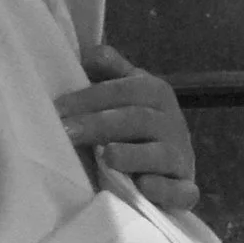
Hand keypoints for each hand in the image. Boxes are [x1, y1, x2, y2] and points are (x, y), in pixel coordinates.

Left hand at [57, 47, 199, 211]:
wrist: (173, 167)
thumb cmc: (139, 126)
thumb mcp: (127, 93)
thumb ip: (111, 72)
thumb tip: (89, 52)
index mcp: (157, 94)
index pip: (126, 90)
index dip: (92, 97)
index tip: (58, 108)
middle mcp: (172, 123)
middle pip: (137, 119)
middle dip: (100, 124)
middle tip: (66, 132)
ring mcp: (180, 158)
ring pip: (160, 154)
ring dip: (133, 155)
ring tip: (107, 156)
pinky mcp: (185, 191)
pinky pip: (180, 191)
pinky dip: (164, 190)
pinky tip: (144, 188)